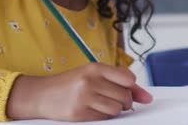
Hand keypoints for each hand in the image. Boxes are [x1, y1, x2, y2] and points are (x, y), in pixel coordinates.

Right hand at [7, 63, 152, 120]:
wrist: (40, 95)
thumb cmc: (71, 83)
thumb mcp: (93, 75)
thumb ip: (120, 82)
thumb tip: (147, 97)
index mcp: (95, 68)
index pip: (128, 78)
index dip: (132, 87)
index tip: (127, 89)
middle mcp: (90, 81)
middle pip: (125, 96)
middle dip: (126, 101)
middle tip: (117, 100)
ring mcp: (84, 98)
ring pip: (117, 109)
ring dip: (116, 110)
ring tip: (105, 105)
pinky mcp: (78, 114)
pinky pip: (104, 118)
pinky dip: (104, 117)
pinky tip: (95, 110)